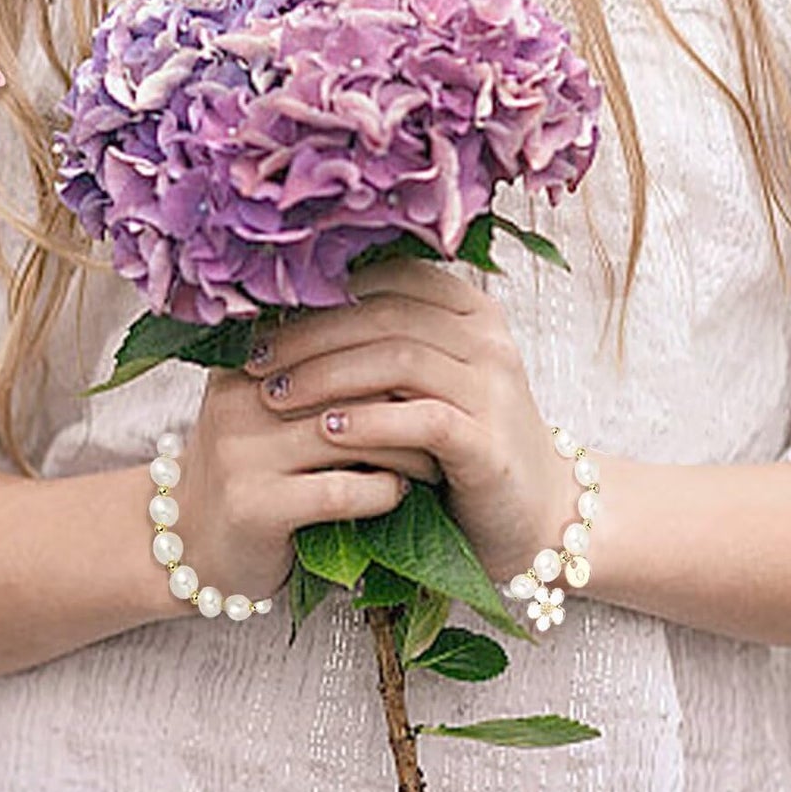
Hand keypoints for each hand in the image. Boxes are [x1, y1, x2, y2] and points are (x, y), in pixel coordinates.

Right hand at [143, 365, 443, 620]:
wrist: (187, 547)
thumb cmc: (253, 471)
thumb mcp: (272, 410)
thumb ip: (322, 372)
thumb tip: (408, 328)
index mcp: (246, 362)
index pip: (337, 337)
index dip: (395, 353)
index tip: (438, 370)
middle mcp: (240, 400)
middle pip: (349, 383)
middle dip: (409, 400)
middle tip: (452, 416)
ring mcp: (243, 454)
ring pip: (350, 434)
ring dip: (406, 448)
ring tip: (437, 457)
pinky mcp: (255, 507)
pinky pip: (341, 491)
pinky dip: (383, 491)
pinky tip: (400, 494)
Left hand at [242, 257, 570, 583]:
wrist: (533, 514)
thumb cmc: (462, 445)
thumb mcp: (424, 384)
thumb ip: (380, 345)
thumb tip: (288, 314)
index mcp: (472, 311)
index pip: (390, 277)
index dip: (323, 294)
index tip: (265, 319)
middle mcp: (488, 340)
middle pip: (385, 315)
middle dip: (310, 336)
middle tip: (257, 361)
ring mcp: (494, 389)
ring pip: (400, 360)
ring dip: (327, 376)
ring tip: (276, 395)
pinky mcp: (490, 444)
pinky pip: (422, 420)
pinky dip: (368, 422)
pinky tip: (325, 429)